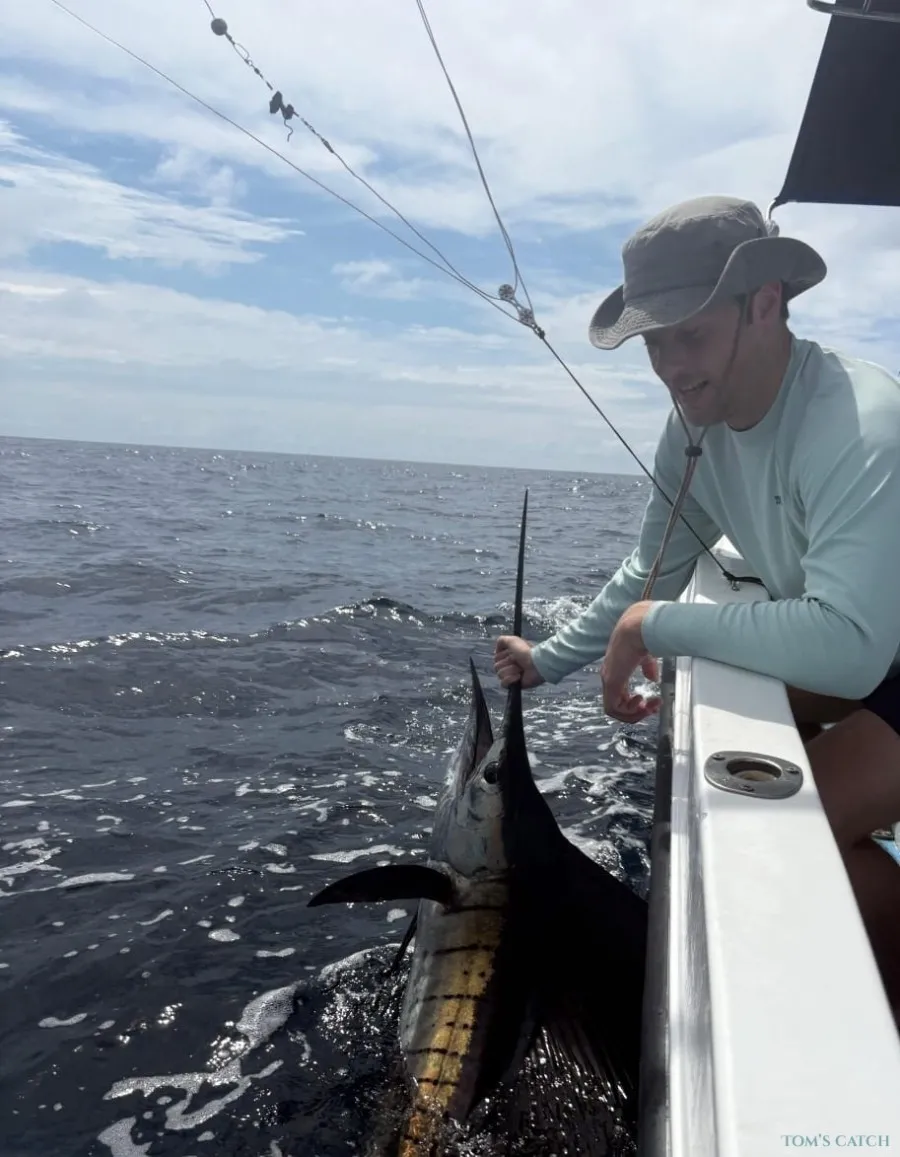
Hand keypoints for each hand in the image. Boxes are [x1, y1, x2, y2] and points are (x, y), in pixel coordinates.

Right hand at [493, 635, 545, 688]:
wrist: (536, 664)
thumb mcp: (512, 640)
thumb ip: (501, 641)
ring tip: (520, 669)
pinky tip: (519, 676)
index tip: (511, 653)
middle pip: (497, 666)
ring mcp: (511, 675)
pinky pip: (503, 684)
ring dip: (511, 670)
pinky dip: (510, 679)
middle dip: (507, 663)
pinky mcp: (513, 685)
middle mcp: (509, 665)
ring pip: (500, 674)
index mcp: (509, 655)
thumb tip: (496, 650)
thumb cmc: (526, 652)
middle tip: (517, 662)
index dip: (502, 656)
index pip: (496, 658)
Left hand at [600, 602, 659, 723]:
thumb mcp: (646, 655)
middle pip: (616, 707)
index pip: (620, 696)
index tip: (651, 702)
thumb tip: (652, 678)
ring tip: (648, 708)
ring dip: (634, 714)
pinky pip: (613, 708)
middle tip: (652, 709)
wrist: (638, 627)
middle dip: (636, 713)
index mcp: (616, 670)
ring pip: (613, 711)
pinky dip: (628, 711)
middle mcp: (609, 676)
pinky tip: (641, 700)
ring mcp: (608, 680)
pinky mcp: (611, 681)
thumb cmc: (642, 636)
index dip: (635, 704)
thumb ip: (648, 667)